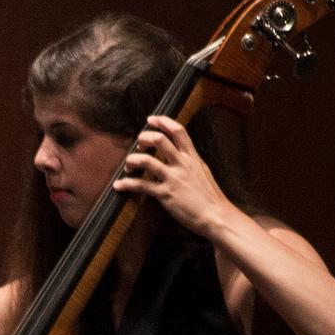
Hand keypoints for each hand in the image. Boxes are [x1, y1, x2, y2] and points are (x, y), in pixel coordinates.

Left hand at [114, 115, 238, 237]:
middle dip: (144, 138)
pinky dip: (127, 184)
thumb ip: (190, 161)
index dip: (163, 121)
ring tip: (128, 165)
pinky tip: (119, 185)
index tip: (151, 119)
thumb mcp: (202, 171)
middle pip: (160, 140)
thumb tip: (180, 154)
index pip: (179, 131)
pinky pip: (141, 185)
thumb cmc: (209, 196)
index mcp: (192, 157)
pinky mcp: (165, 193)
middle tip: (139, 144)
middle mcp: (182, 164)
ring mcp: (173, 178)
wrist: (215, 215)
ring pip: (147, 160)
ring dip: (132, 160)